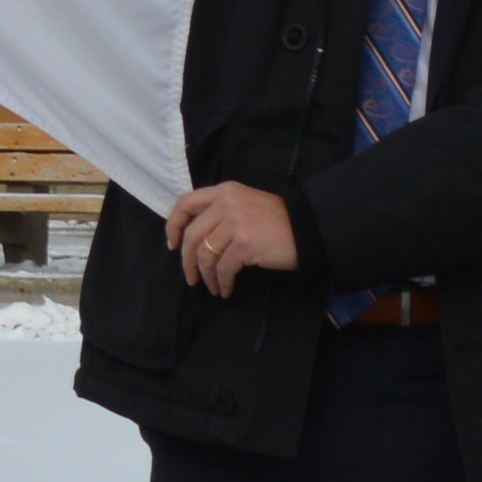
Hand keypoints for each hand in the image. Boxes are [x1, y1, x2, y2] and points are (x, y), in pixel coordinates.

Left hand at [166, 183, 300, 291]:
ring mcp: (235, 223)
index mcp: (225, 191)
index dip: (173, 225)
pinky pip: (223, 268)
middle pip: (192, 235)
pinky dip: (222, 282)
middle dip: (187, 261)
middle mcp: (227, 203)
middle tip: (191, 278)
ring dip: (206, 276)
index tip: (172, 245)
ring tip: (213, 287)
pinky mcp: (244, 244)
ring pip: (205, 255)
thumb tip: (194, 236)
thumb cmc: (278, 220)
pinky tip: (226, 289)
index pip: (185, 203)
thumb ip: (221, 211)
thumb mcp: (246, 204)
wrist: (308, 228)